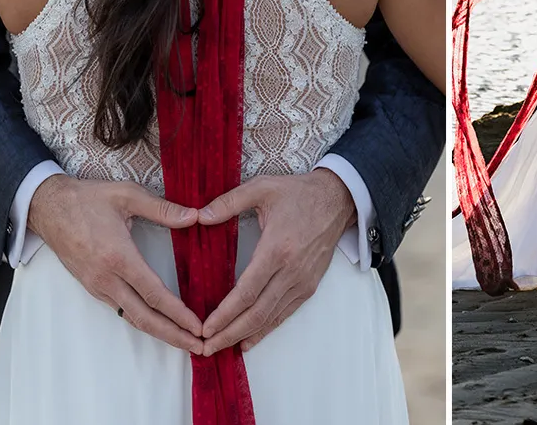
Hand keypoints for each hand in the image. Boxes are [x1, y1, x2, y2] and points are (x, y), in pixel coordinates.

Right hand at [27, 175, 203, 352]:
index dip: (178, 313)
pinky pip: (120, 309)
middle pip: (144, 317)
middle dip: (173, 334)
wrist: (49, 208)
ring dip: (159, 331)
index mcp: (119, 257)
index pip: (154, 293)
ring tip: (183, 339)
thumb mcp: (127, 194)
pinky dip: (141, 320)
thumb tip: (195, 216)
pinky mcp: (92, 287)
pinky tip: (157, 322)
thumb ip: (162, 208)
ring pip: (131, 317)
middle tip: (198, 346)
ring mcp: (97, 286)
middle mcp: (107, 279)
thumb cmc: (88, 198)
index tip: (198, 326)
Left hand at [198, 170, 354, 353]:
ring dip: (244, 336)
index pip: (246, 292)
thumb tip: (199, 216)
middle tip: (205, 348)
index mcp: (277, 249)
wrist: (337, 199)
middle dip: (229, 334)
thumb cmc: (299, 193)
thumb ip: (229, 201)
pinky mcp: (310, 286)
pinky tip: (248, 340)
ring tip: (220, 347)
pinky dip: (265, 330)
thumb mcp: (263, 187)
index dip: (225, 314)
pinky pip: (284, 314)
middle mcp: (291, 271)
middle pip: (256, 313)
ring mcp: (302, 281)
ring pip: (270, 318)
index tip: (205, 328)